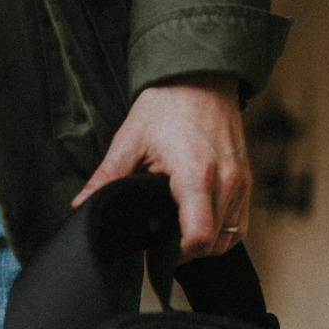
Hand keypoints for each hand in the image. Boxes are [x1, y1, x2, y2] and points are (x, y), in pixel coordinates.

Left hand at [72, 73, 249, 259]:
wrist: (201, 75)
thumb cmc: (167, 103)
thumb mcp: (130, 139)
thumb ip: (108, 177)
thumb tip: (82, 205)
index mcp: (196, 174)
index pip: (198, 238)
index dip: (176, 254)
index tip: (156, 247)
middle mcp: (226, 181)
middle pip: (212, 245)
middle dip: (185, 249)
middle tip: (160, 233)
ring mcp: (241, 182)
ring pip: (229, 238)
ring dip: (204, 242)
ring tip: (178, 225)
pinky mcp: (247, 180)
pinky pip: (239, 223)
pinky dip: (221, 230)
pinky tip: (197, 218)